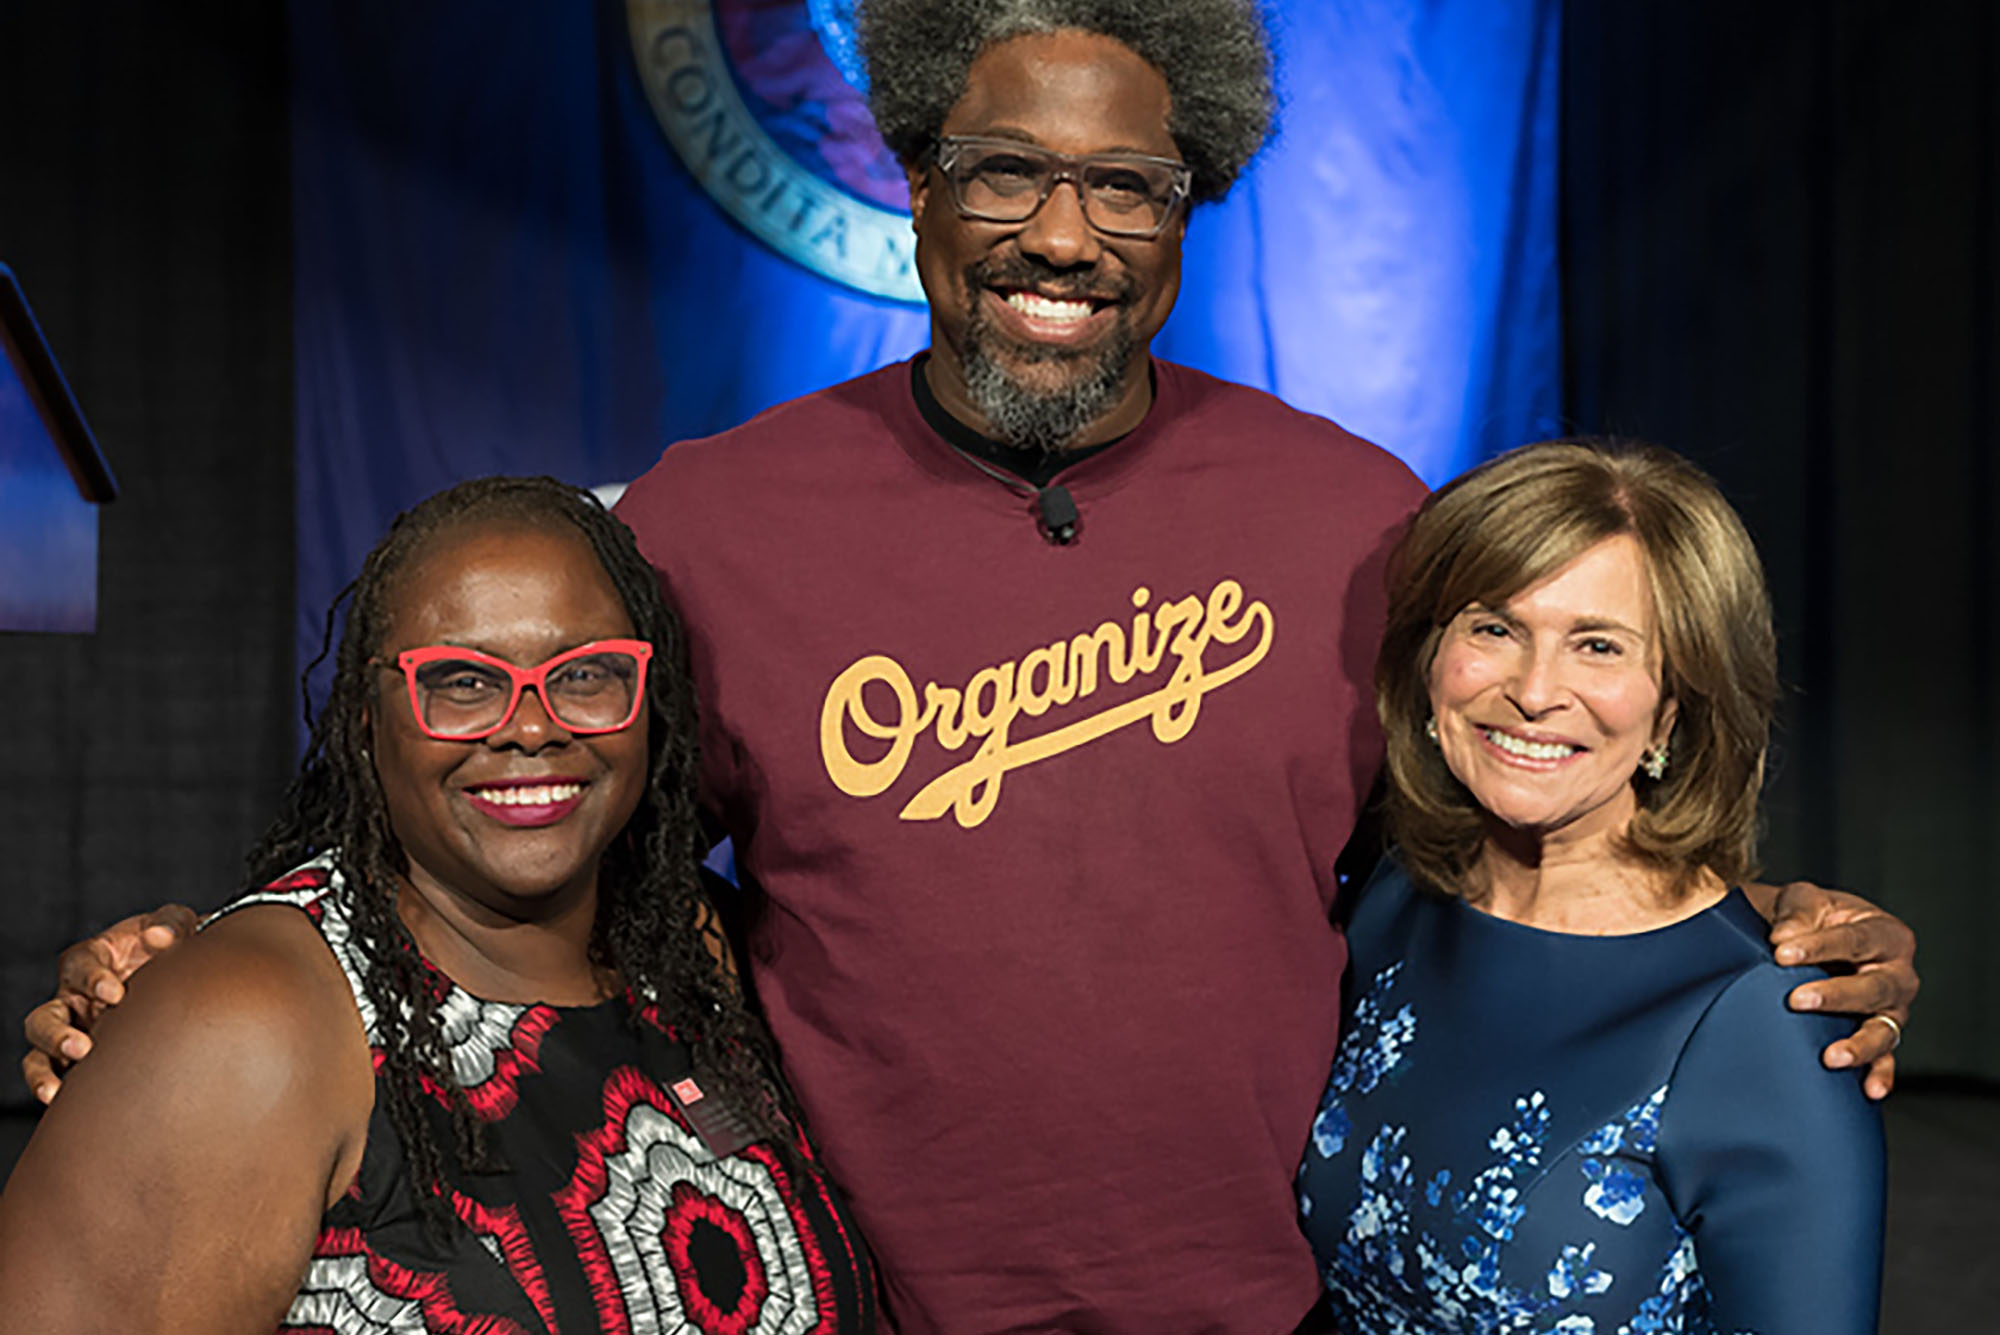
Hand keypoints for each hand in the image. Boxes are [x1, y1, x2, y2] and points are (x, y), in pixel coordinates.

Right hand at [21, 904, 196, 1103]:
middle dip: (57, 1033)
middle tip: (82, 1046)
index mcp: (92, 959)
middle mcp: (73, 997)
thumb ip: (170, 925)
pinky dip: (52, 1087)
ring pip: (38, 1051)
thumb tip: (159, 937)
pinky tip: (62, 1105)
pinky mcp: (81, 1054)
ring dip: (44, 1070)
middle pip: (45, 1016)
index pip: (80, 966)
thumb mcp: (174, 926)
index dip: (93, 979)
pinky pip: (54, 1074)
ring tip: (57, 1090)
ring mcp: (73, 1028)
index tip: (115, 993)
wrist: (182, 974)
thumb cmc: (171, 944)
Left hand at [1765, 881, 1918, 1100]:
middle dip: (1836, 996)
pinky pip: (1886, 1059)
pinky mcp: (1882, 1036)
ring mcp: (1892, 1009)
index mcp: (1883, 933)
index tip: (1781, 953)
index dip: (1818, 947)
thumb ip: (1795, 914)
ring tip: (1832, 1056)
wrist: (1809, 941)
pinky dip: (1880, 1075)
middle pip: (1873, 988)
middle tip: (1797, 1000)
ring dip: (1858, 1044)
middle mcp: (1896, 973)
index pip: (1854, 940)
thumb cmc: (1810, 918)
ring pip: (1883, 1029)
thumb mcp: (1802, 901)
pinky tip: (1869, 1090)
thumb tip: (1784, 938)